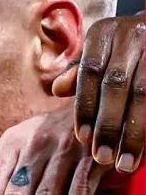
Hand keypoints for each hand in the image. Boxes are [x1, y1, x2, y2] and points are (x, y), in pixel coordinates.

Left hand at [53, 12, 143, 172]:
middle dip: (108, 124)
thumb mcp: (98, 51)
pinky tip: (143, 147)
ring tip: (125, 162)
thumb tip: (56, 90)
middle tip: (102, 156)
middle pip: (116, 85)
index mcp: (105, 33)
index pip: (89, 72)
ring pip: (144, 93)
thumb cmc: (123, 48)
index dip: (85, 106)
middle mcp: (132, 36)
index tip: (82, 137)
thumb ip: (79, 74)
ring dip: (133, 131)